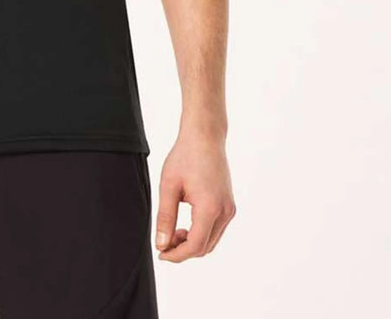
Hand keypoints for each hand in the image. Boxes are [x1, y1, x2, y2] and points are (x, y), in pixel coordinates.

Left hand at [154, 131, 235, 261]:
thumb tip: (161, 244)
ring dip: (192, 242)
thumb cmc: (185, 156)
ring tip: (173, 231)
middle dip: (183, 250)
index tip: (161, 253)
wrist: (205, 136)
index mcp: (210, 208)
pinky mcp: (229, 205)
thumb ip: (165, 216)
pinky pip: (216, 229)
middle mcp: (225, 212)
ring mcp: (229, 209)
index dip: (177, 254)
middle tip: (164, 241)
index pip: (195, 245)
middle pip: (205, 247)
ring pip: (211, 240)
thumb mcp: (169, 186)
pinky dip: (201, 233)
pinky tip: (185, 224)